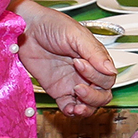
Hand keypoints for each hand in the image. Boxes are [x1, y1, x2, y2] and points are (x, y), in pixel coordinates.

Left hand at [18, 1, 117, 118]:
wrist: (26, 29)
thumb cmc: (52, 25)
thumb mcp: (76, 34)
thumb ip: (95, 52)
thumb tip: (111, 70)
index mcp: (95, 59)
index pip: (107, 78)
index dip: (97, 76)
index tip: (79, 63)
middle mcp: (86, 73)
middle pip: (102, 95)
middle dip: (94, 97)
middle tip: (78, 88)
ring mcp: (72, 83)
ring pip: (89, 105)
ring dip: (86, 108)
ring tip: (76, 106)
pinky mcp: (58, 91)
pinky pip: (69, 107)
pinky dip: (72, 112)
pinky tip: (69, 108)